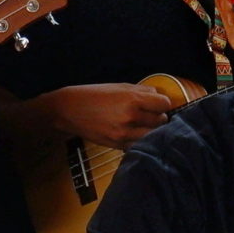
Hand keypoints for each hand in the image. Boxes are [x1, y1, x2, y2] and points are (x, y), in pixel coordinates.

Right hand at [48, 82, 176, 145]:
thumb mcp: (119, 86)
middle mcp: (131, 117)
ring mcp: (124, 134)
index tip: (157, 104)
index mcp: (132, 99)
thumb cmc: (93, 95)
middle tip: (149, 115)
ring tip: (143, 126)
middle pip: (161, 121)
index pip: (164, 104)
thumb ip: (141, 91)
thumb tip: (158, 96)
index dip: (162, 103)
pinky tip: (134, 134)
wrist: (69, 111)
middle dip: (158, 117)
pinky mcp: (118, 145)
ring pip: (153, 136)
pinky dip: (140, 141)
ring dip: (151, 131)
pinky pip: (139, 145)